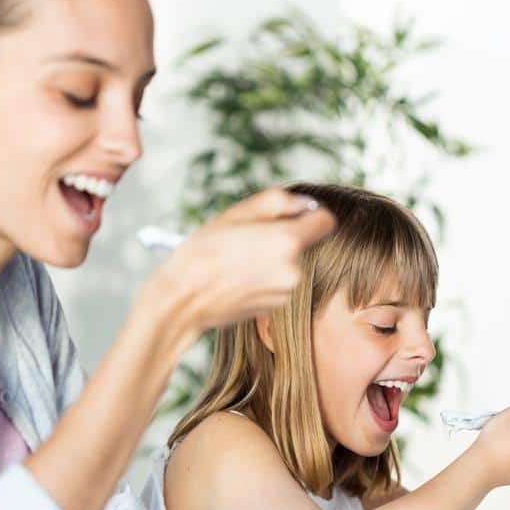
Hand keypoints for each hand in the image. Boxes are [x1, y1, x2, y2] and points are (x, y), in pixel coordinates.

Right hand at [151, 188, 335, 334]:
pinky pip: (278, 284)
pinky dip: (264, 279)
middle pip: (303, 244)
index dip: (310, 214)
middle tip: (248, 239)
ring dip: (273, 260)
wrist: (183, 299)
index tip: (292, 216)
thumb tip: (304, 203)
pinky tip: (237, 278)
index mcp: (287, 241)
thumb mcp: (237, 213)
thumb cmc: (204, 252)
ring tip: (238, 260)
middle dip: (283, 238)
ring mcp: (285, 292)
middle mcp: (293, 269)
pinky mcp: (274, 308)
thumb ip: (278, 202)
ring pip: (289, 265)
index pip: (325, 221)